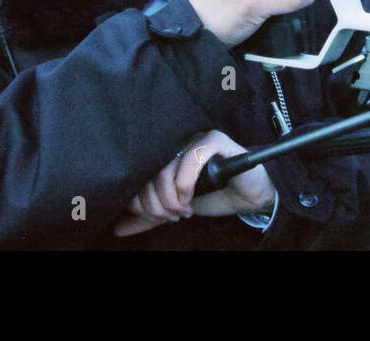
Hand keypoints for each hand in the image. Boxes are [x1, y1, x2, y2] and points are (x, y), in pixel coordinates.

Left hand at [112, 130, 276, 238]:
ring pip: (167, 167)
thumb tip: (117, 229)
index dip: (140, 202)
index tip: (158, 218)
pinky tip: (190, 196)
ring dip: (171, 196)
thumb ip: (150, 217)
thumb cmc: (216, 197)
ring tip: (183, 209)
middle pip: (149, 173)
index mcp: (164, 157)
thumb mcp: (177, 210)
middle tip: (172, 216)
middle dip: (156, 204)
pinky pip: (192, 156)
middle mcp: (176, 144)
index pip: (137, 175)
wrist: (252, 196)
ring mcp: (195, 139)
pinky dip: (185, 181)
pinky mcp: (215, 140)